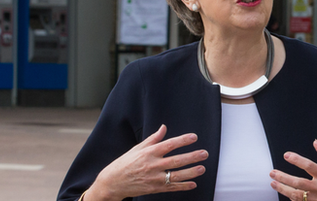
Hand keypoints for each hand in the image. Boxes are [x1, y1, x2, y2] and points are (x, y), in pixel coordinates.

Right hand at [87, 125, 207, 200]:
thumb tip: (164, 127)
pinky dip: (183, 186)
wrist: (112, 183)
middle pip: (176, 161)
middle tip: (205, 153)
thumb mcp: (137, 148)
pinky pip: (171, 187)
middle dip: (192, 157)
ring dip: (191, 173)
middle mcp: (152, 165)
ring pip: (176, 176)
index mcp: (148, 153)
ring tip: (202, 168)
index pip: (169, 145)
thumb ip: (153, 139)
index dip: (183, 140)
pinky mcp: (154, 189)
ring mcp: (153, 178)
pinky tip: (193, 184)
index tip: (194, 137)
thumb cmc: (124, 163)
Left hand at [271, 139, 316, 200]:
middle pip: (298, 183)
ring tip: (273, 184)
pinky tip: (286, 193)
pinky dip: (292, 199)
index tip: (286, 155)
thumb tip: (315, 142)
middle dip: (283, 177)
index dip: (297, 159)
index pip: (309, 166)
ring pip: (296, 196)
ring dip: (283, 190)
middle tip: (272, 173)